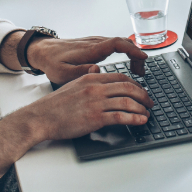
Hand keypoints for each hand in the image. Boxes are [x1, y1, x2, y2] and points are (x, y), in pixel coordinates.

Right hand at [14, 73, 151, 140]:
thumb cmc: (55, 104)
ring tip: (147, 113)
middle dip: (143, 95)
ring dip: (141, 108)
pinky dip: (134, 118)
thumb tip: (97, 70)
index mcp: (91, 78)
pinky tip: (140, 121)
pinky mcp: (95, 117)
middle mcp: (95, 87)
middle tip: (149, 103)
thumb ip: (87, 77)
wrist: (41, 117)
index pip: (120, 77)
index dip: (135, 85)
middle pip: (128, 87)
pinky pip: (120, 116)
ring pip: (127, 101)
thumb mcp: (73, 84)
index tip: (141, 91)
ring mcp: (96, 102)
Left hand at [27, 35, 147, 84]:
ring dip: (132, 55)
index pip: (117, 43)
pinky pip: (116, 45)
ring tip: (137, 72)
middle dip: (137, 55)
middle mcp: (95, 43)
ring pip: (121, 43)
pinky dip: (126, 53)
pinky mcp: (95, 44)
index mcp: (90, 50)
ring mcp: (96, 42)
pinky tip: (126, 66)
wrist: (43, 50)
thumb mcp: (63, 73)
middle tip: (141, 73)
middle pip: (124, 42)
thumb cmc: (52, 62)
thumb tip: (98, 71)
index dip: (133, 50)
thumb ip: (81, 73)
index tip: (144, 58)